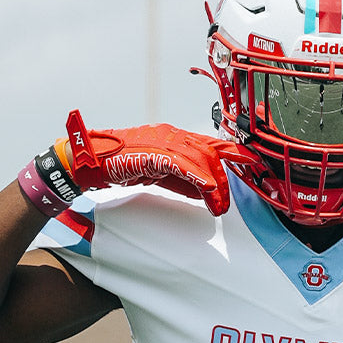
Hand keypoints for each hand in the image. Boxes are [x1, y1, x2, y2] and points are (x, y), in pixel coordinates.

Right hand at [61, 109, 259, 215]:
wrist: (91, 161)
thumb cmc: (122, 165)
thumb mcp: (160, 174)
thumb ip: (183, 181)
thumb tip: (206, 192)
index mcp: (174, 137)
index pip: (209, 143)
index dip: (232, 152)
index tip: (251, 162)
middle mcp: (171, 135)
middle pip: (209, 153)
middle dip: (223, 180)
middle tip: (225, 204)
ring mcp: (162, 141)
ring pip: (199, 159)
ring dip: (213, 186)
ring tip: (218, 207)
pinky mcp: (152, 153)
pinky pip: (182, 166)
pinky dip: (198, 178)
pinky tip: (208, 190)